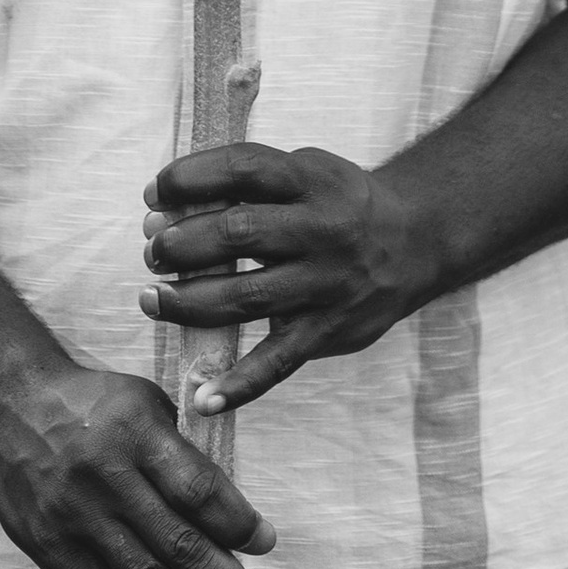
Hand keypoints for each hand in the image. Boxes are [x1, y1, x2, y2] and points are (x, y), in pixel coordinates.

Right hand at [0, 348, 275, 568]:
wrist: (9, 405)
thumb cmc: (92, 403)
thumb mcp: (143, 402)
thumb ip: (182, 453)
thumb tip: (230, 517)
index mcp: (137, 434)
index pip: (197, 489)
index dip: (237, 522)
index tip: (265, 545)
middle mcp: (109, 480)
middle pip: (178, 546)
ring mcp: (79, 522)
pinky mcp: (55, 554)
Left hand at [141, 143, 430, 410]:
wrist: (415, 242)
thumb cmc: (340, 203)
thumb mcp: (308, 172)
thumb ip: (251, 183)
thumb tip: (168, 208)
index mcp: (310, 180)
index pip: (242, 169)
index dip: (190, 179)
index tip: (154, 194)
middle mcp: (320, 230)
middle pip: (238, 233)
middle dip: (183, 243)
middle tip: (153, 251)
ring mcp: (325, 284)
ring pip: (246, 298)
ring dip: (188, 303)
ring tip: (152, 299)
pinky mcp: (328, 331)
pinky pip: (278, 362)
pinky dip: (240, 385)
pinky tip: (203, 399)